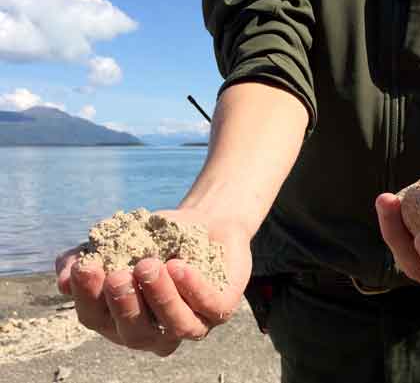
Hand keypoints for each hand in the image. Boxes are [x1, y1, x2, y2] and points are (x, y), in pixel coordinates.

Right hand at [55, 208, 251, 355]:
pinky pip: (209, 307)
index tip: (85, 267)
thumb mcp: (118, 241)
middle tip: (118, 274)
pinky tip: (179, 266)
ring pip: (175, 326)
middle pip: (135, 334)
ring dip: (159, 296)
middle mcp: (156, 332)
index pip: (97, 319)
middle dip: (124, 305)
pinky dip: (193, 288)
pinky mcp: (222, 310)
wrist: (205, 221)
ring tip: (149, 264)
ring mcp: (192, 324)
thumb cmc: (157, 238)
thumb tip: (61, 279)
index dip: (86, 297)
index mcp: (121, 320)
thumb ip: (87, 257)